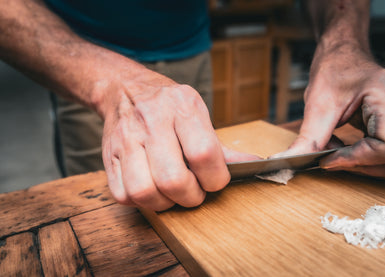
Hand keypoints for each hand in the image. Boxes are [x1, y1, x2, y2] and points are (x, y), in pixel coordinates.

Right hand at [99, 63, 258, 210]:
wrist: (125, 90)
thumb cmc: (168, 106)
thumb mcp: (197, 113)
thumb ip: (222, 146)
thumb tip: (253, 166)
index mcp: (182, 106)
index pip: (203, 153)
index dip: (215, 178)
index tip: (215, 181)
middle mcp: (152, 120)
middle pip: (173, 179)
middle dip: (192, 196)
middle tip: (195, 191)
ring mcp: (125, 139)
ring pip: (145, 192)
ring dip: (166, 203)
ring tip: (173, 193)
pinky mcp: (108, 155)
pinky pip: (123, 195)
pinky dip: (143, 202)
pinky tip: (153, 190)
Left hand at [288, 44, 384, 177]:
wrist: (343, 55)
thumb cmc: (333, 70)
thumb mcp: (318, 103)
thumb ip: (309, 138)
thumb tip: (289, 162)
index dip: (358, 160)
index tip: (327, 159)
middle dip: (366, 167)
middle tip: (336, 159)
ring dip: (372, 167)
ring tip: (343, 153)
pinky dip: (375, 160)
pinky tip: (352, 149)